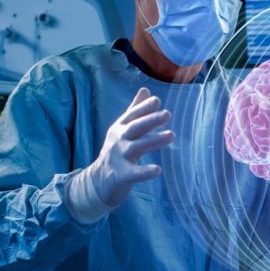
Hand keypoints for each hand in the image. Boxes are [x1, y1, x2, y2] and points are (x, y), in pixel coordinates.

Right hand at [65, 88, 174, 222]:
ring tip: (171, 135)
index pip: (132, 115)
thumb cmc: (116, 151)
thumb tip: (146, 89)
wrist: (98, 181)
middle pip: (134, 128)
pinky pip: (134, 173)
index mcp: (120, 128)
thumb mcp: (123, 129)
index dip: (144, 108)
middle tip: (167, 114)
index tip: (157, 100)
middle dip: (150, 120)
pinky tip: (158, 170)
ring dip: (154, 140)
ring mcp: (118, 157)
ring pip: (136, 147)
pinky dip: (144, 172)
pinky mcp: (120, 175)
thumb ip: (135, 110)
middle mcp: (118, 140)